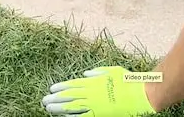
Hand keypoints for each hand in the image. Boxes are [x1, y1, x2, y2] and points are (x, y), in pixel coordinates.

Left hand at [41, 66, 156, 115]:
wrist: (139, 94)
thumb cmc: (127, 81)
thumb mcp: (112, 70)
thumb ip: (97, 72)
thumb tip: (85, 74)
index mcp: (93, 81)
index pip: (72, 84)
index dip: (61, 87)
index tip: (51, 89)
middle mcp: (91, 92)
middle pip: (69, 96)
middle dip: (55, 98)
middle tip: (44, 101)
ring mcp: (94, 104)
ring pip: (72, 107)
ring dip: (60, 108)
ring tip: (49, 109)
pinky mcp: (99, 114)